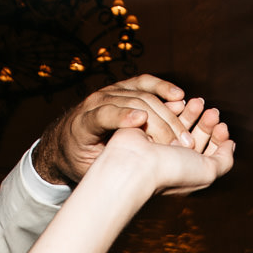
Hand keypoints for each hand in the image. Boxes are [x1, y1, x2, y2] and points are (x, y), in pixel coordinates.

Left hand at [34, 74, 223, 184]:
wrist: (66, 141)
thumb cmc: (79, 160)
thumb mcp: (88, 169)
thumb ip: (108, 163)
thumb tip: (136, 168)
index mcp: (82, 124)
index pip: (102, 115)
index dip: (121, 116)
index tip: (141, 120)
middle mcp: (95, 102)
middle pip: (131, 105)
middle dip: (159, 125)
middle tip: (181, 147)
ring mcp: (109, 92)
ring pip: (142, 95)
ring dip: (168, 115)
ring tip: (186, 134)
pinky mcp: (122, 88)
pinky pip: (144, 83)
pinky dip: (163, 88)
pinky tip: (179, 97)